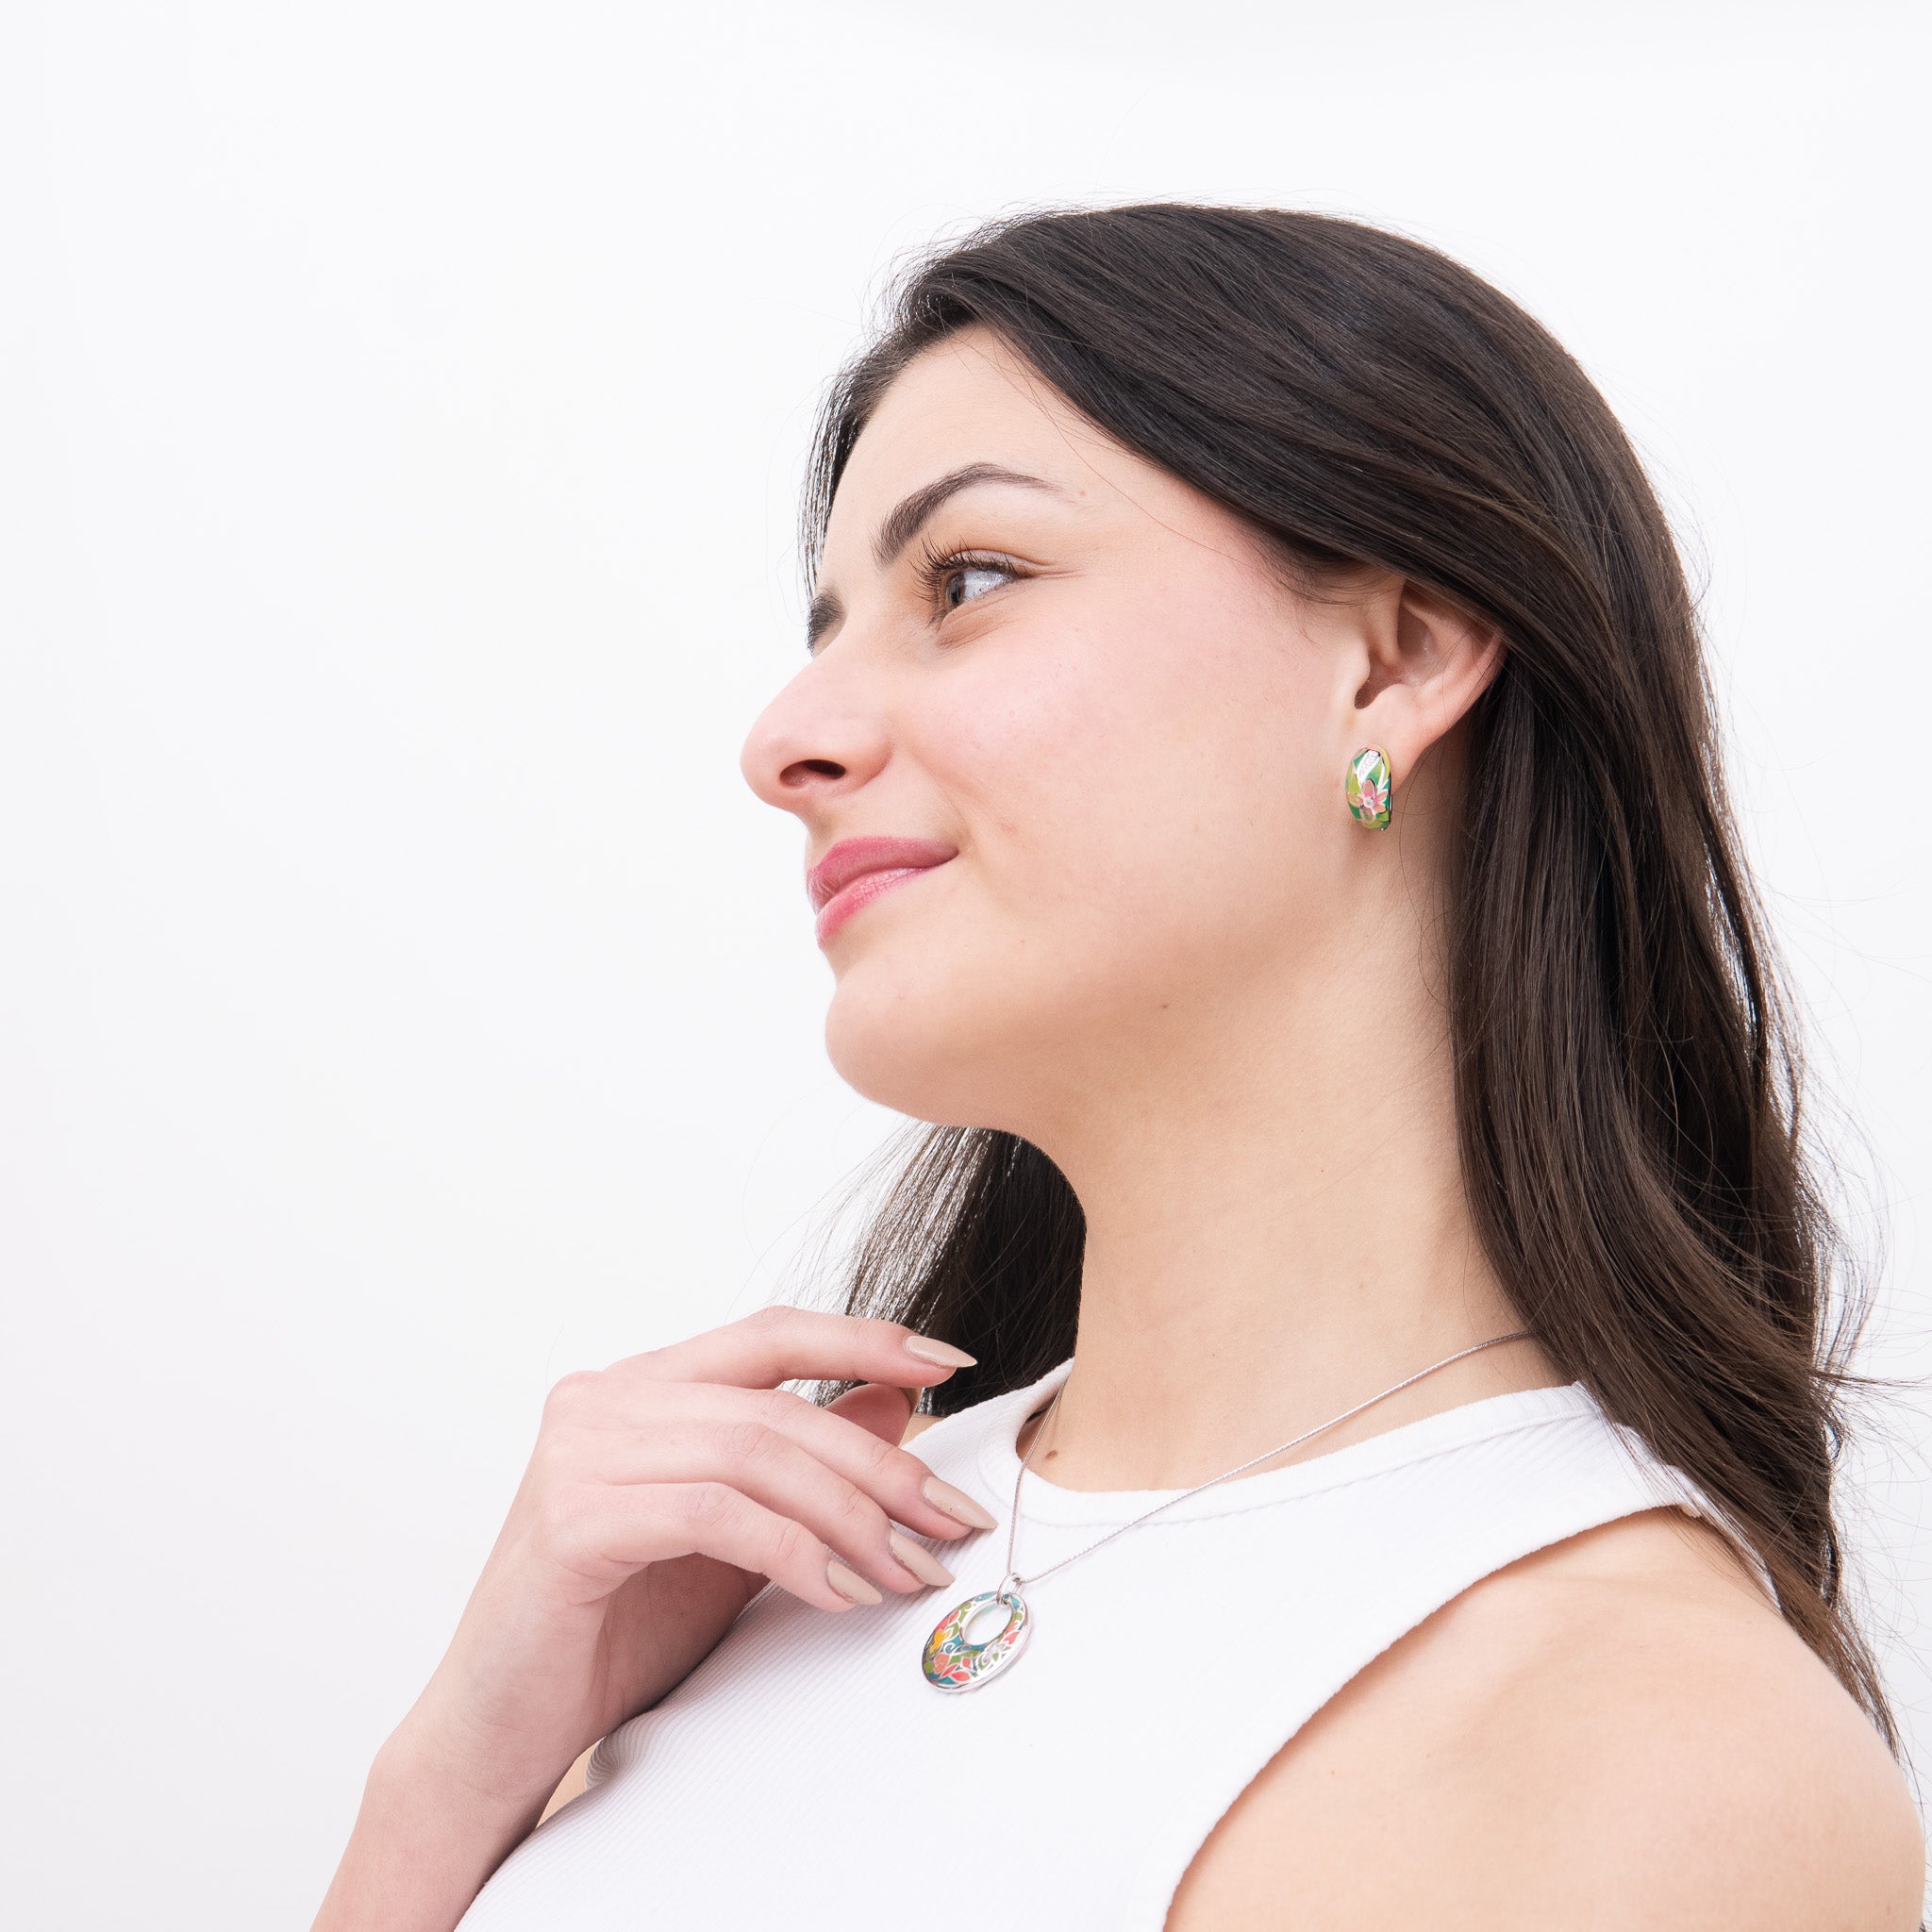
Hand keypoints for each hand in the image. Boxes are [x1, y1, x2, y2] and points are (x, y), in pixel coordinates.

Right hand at [378, 1306, 987, 1838]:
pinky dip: (793, 1552)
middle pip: (777, 1403)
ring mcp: (580, 1449)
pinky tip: (838, 1595)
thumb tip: (895, 1401)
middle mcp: (605, 1396)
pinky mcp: (572, 1517)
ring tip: (908, 1574)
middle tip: (952, 1522)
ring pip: (756, 1452)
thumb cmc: (613, 1631)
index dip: (865, 1338)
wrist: (500, 1732)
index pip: (771, 1332)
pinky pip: (716, 1513)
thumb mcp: (733, 1536)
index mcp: (641, 1386)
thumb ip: (798, 1466)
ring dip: (851, 1517)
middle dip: (882, 1465)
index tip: (951, 1362)